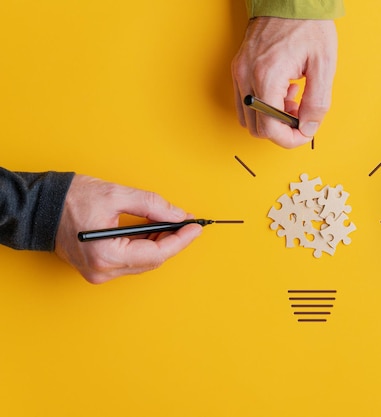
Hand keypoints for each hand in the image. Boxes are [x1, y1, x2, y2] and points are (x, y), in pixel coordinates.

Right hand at [54, 175, 201, 282]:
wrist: (38, 207)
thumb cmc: (70, 199)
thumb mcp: (116, 195)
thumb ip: (152, 205)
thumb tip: (179, 215)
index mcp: (107, 255)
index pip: (157, 254)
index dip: (181, 240)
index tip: (196, 227)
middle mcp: (103, 271)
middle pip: (153, 260)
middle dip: (173, 241)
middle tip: (188, 223)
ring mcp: (99, 273)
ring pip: (143, 262)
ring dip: (160, 244)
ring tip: (172, 224)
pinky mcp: (98, 268)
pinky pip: (131, 260)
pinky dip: (145, 246)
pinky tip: (154, 232)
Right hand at [231, 17, 337, 147]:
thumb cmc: (308, 25)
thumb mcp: (324, 65)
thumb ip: (317, 102)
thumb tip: (308, 128)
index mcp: (267, 77)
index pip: (270, 129)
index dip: (290, 139)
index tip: (305, 133)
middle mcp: (247, 76)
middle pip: (257, 128)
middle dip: (282, 129)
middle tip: (301, 113)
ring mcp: (239, 72)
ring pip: (248, 118)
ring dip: (271, 119)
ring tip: (292, 99)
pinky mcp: (238, 68)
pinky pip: (245, 103)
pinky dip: (262, 106)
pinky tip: (281, 90)